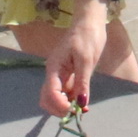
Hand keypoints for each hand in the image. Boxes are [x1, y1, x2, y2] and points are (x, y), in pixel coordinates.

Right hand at [41, 0, 112, 116]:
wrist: (90, 23)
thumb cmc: (87, 37)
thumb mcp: (86, 60)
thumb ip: (83, 82)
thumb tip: (81, 103)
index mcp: (54, 68)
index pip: (50, 93)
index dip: (59, 105)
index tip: (74, 111)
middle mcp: (54, 73)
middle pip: (47, 98)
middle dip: (58, 109)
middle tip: (76, 112)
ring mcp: (60, 75)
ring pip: (56, 98)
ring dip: (65, 106)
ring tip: (82, 109)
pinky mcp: (68, 76)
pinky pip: (66, 93)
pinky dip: (72, 101)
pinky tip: (83, 103)